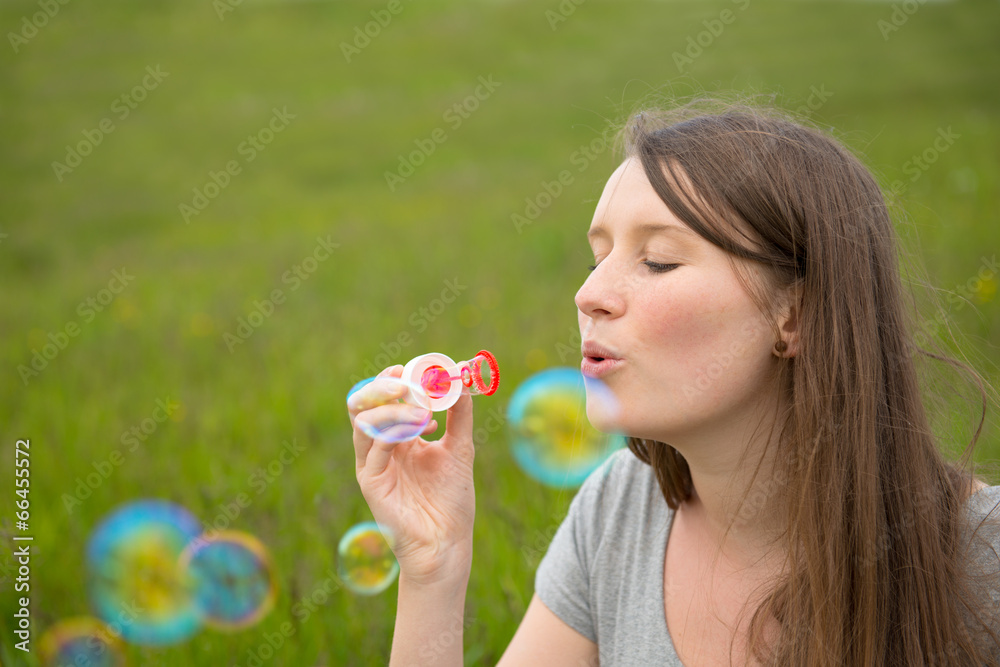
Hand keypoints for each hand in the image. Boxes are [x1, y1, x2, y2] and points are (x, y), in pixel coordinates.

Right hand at [347, 365, 475, 586]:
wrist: (448, 541)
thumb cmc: (452, 500)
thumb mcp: (460, 448)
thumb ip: (460, 415)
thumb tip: (462, 379)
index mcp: (399, 437)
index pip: (386, 399)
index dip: (395, 380)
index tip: (415, 369)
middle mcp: (382, 448)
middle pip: (365, 405)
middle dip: (383, 387)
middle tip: (405, 380)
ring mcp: (372, 464)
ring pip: (364, 421)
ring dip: (392, 408)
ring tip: (423, 411)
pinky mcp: (370, 481)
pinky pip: (373, 448)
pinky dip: (393, 430)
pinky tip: (420, 429)